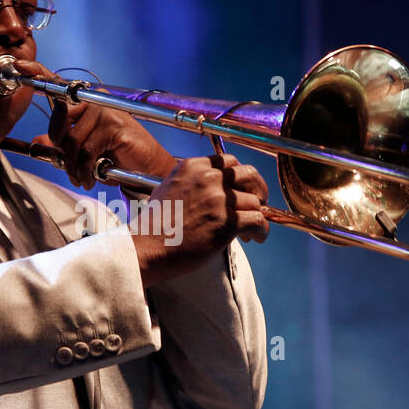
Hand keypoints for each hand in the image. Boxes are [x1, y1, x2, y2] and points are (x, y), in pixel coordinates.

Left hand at [29, 78, 175, 189]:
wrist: (148, 165)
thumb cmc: (117, 155)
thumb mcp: (85, 149)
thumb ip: (62, 144)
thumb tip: (37, 142)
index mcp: (86, 101)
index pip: (59, 84)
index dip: (38, 73)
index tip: (20, 67)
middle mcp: (95, 101)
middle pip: (59, 122)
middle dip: (61, 150)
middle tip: (72, 168)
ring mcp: (105, 112)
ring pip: (72, 142)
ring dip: (75, 167)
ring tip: (83, 177)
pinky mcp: (114, 127)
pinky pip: (87, 152)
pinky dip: (86, 170)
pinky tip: (92, 177)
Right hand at [131, 154, 268, 287]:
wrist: (146, 247)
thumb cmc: (153, 226)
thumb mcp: (168, 189)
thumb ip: (192, 183)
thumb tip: (212, 191)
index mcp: (193, 167)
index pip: (229, 162)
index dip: (240, 177)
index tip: (242, 189)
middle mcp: (208, 178)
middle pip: (249, 174)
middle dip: (257, 189)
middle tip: (257, 203)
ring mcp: (219, 199)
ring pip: (254, 201)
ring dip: (256, 216)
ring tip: (250, 230)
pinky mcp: (227, 222)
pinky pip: (258, 220)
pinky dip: (261, 230)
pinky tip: (256, 237)